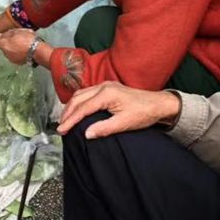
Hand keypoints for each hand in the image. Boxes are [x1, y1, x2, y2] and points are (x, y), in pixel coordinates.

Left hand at [0, 28, 33, 65]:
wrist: (38, 51)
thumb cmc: (29, 39)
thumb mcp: (18, 32)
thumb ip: (8, 34)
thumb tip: (0, 36)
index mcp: (4, 44)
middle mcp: (5, 53)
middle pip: (3, 45)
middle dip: (6, 42)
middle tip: (15, 38)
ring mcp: (11, 59)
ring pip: (8, 51)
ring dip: (12, 48)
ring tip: (22, 44)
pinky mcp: (16, 62)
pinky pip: (14, 56)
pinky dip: (16, 53)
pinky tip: (24, 50)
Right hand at [57, 81, 181, 139]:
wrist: (158, 104)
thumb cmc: (144, 113)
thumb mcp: (124, 124)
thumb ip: (104, 129)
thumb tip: (86, 134)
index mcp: (107, 94)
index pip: (82, 108)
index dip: (70, 120)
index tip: (62, 130)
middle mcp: (104, 86)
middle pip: (78, 98)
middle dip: (67, 113)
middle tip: (61, 127)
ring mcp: (105, 85)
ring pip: (81, 94)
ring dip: (71, 106)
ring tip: (65, 120)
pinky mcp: (108, 88)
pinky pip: (87, 93)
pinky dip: (78, 102)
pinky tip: (77, 111)